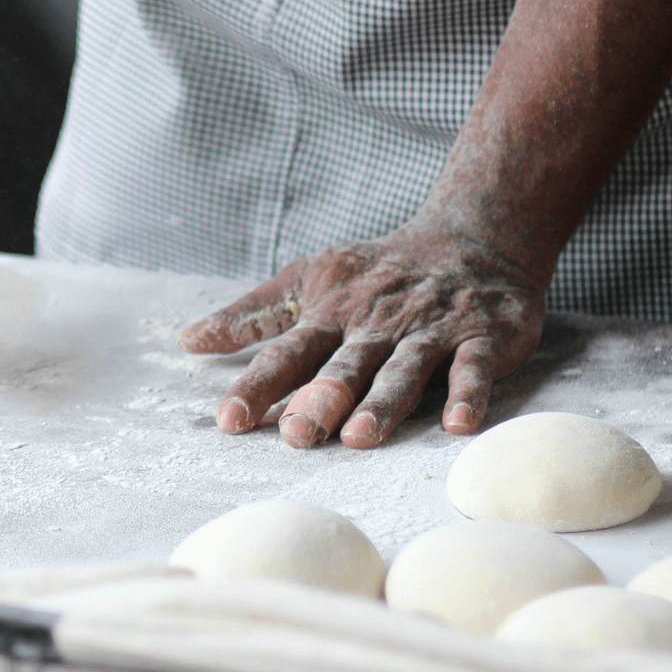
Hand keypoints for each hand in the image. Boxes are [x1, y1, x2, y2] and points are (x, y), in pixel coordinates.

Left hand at [178, 224, 543, 448]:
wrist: (476, 235)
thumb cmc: (379, 269)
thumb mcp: (310, 278)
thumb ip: (254, 314)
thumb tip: (188, 340)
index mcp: (333, 311)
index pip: (288, 352)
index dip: (259, 384)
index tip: (229, 419)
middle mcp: (378, 322)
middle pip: (345, 365)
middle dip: (320, 399)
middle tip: (296, 434)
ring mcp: (431, 329)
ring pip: (403, 368)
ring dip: (383, 402)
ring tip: (361, 436)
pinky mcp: (483, 335)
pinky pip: (474, 366)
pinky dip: (467, 392)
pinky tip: (458, 423)